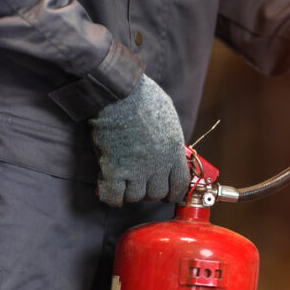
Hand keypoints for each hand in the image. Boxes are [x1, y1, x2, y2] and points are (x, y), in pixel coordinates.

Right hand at [89, 75, 189, 205]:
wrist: (119, 93)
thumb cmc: (143, 98)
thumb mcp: (169, 118)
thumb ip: (171, 140)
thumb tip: (170, 151)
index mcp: (174, 151)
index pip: (180, 185)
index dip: (172, 191)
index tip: (166, 191)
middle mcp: (158, 164)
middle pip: (157, 194)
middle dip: (149, 191)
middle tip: (140, 182)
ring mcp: (136, 169)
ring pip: (135, 197)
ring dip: (129, 192)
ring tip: (123, 181)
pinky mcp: (114, 169)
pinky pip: (113, 196)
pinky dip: (111, 197)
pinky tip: (109, 188)